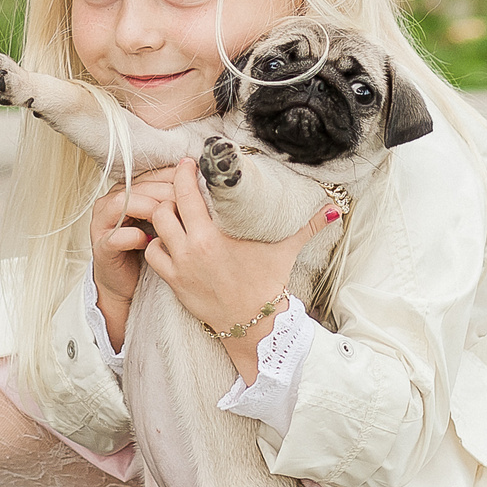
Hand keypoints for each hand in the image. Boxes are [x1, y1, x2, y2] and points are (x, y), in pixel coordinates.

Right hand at [88, 165, 178, 347]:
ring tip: (168, 224)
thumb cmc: (148, 248)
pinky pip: (116, 236)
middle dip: (166, 194)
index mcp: (128, 190)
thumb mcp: (164, 219)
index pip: (152, 174)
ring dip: (148, 209)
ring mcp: (102, 223)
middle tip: (186, 208)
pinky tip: (150, 242)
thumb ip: (174, 201)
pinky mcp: (101, 246)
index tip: (196, 187)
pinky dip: (135, 237)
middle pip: (139, 186)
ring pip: (122, 203)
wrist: (126, 282)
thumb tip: (202, 185)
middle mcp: (111, 201)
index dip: (175, 178)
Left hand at [136, 157, 330, 380]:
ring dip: (161, 215)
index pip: (188, 193)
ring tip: (172, 209)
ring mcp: (181, 265)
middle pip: (167, 205)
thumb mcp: (286, 249)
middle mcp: (194, 247)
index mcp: (215, 235)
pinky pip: (152, 254)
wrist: (255, 323)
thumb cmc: (268, 282)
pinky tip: (167, 239)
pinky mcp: (174, 282)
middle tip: (177, 183)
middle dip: (170, 190)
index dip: (185, 173)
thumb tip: (334, 207)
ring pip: (156, 227)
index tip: (188, 163)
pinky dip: (156, 243)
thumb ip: (308, 224)